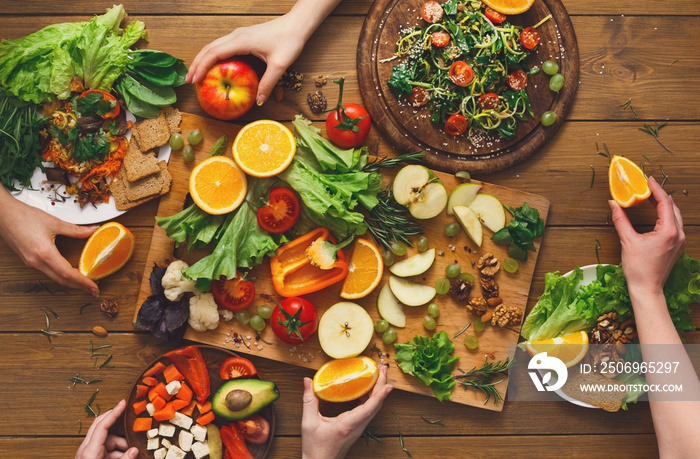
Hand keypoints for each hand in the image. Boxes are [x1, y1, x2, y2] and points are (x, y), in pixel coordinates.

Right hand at [0, 193, 98, 295]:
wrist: (3, 214)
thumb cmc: (24, 216)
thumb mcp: (54, 222)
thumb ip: (76, 229)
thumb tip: (93, 230)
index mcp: (44, 253)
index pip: (67, 274)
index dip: (83, 282)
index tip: (94, 288)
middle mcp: (36, 261)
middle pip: (62, 280)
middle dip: (79, 287)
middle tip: (94, 290)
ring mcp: (31, 262)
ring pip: (54, 277)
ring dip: (70, 282)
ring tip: (85, 283)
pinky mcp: (28, 260)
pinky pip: (47, 272)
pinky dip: (61, 275)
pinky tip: (69, 273)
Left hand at [76, 400, 137, 458]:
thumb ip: (124, 458)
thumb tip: (134, 450)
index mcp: (90, 451)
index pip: (102, 425)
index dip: (114, 413)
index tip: (122, 403)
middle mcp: (86, 449)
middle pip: (102, 426)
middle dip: (117, 423)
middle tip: (128, 418)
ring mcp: (87, 452)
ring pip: (106, 438)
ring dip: (120, 443)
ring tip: (130, 453)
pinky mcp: (90, 456)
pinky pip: (104, 446)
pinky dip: (115, 450)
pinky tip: (123, 457)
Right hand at [185, 13, 305, 105]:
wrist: (297, 24)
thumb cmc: (289, 41)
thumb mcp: (280, 65)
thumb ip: (267, 84)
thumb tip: (258, 101)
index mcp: (241, 41)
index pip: (214, 53)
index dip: (201, 66)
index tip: (194, 80)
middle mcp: (236, 35)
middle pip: (209, 48)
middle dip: (197, 64)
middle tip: (189, 81)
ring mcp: (239, 34)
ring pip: (214, 46)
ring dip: (203, 59)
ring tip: (196, 74)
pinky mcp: (243, 36)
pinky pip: (223, 46)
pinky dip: (213, 56)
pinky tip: (213, 67)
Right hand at [301, 364, 392, 458]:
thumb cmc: (315, 448)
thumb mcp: (309, 423)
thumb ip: (309, 400)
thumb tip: (307, 380)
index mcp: (348, 425)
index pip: (369, 408)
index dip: (380, 395)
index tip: (389, 384)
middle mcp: (357, 426)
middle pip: (376, 405)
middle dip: (382, 385)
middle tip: (383, 368)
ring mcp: (359, 428)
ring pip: (374, 408)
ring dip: (378, 391)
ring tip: (379, 374)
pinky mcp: (357, 428)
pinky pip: (369, 411)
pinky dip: (372, 398)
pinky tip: (367, 389)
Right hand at [609, 176, 684, 294]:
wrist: (647, 289)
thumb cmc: (638, 269)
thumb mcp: (627, 241)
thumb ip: (620, 220)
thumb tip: (613, 204)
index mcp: (669, 231)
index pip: (664, 202)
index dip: (656, 189)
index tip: (647, 179)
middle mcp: (679, 234)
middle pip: (672, 206)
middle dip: (660, 195)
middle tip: (647, 187)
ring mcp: (680, 241)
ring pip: (676, 215)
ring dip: (664, 205)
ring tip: (651, 197)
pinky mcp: (677, 246)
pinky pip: (675, 224)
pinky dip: (666, 215)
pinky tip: (656, 214)